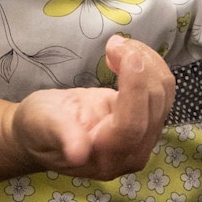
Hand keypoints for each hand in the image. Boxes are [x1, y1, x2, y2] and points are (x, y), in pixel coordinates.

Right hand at [8, 35, 174, 178]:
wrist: (43, 130)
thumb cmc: (37, 126)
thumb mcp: (40, 124)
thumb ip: (61, 134)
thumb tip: (77, 152)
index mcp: (104, 159)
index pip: (131, 125)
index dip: (135, 89)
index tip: (126, 54)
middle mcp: (131, 154)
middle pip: (153, 107)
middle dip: (139, 67)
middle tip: (112, 42)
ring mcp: (144, 139)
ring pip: (164, 95)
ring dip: (147, 62)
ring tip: (116, 46)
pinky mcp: (149, 122)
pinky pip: (163, 91)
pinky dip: (150, 66)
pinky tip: (126, 56)